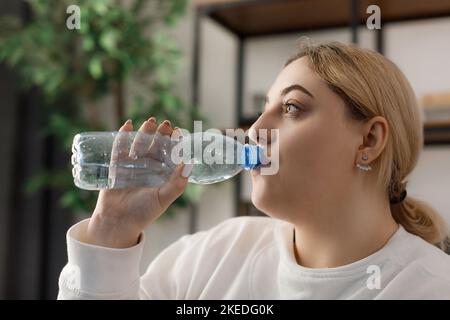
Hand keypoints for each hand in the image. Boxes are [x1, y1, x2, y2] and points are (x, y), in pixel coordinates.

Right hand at [83, 117, 191, 247]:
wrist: (117, 223)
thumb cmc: (143, 213)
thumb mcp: (163, 198)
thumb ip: (177, 183)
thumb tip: (189, 163)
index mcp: (162, 175)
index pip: (171, 155)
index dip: (175, 143)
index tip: (179, 132)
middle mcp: (149, 168)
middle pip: (156, 146)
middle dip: (161, 134)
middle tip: (166, 124)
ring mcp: (132, 165)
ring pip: (139, 144)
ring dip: (145, 132)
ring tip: (151, 122)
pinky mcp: (117, 165)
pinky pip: (120, 148)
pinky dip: (123, 136)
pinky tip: (128, 125)